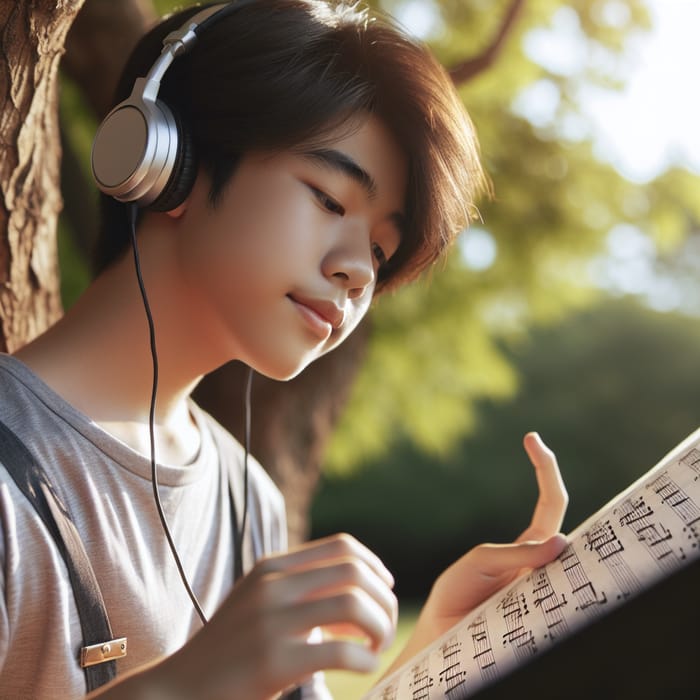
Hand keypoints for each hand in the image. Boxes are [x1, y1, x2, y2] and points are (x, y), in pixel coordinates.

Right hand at [148, 533, 397, 699]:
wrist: (178, 689)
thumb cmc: (228, 650)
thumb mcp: (258, 602)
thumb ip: (299, 589)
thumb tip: (359, 594)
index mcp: (272, 567)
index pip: (342, 546)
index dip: (374, 565)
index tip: (386, 588)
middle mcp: (273, 586)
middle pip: (355, 572)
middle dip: (384, 599)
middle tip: (385, 627)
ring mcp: (272, 621)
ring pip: (353, 604)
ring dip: (380, 626)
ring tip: (376, 646)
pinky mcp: (273, 661)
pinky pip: (342, 651)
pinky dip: (366, 659)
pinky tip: (364, 668)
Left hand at [384, 432, 567, 673]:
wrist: (441, 638)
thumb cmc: (455, 597)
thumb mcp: (477, 564)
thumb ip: (515, 552)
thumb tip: (563, 541)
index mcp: (527, 549)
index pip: (551, 505)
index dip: (546, 470)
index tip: (532, 437)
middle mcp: (543, 565)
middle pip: (567, 524)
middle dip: (554, 486)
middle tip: (531, 464)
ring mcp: (547, 588)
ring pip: (575, 559)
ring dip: (565, 542)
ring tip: (521, 527)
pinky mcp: (545, 614)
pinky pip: (563, 594)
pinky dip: (565, 583)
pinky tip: (554, 572)